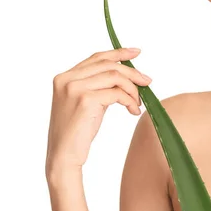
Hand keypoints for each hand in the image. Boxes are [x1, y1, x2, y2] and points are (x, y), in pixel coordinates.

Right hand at [45, 47, 151, 178]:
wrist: (63, 157)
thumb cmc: (76, 133)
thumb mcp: (84, 103)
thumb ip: (96, 85)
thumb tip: (125, 75)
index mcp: (64, 77)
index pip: (96, 58)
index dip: (118, 53)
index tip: (136, 52)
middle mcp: (67, 79)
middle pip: (108, 65)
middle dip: (132, 72)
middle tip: (147, 81)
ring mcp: (75, 88)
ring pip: (115, 77)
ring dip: (132, 89)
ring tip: (138, 102)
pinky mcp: (85, 100)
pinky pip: (117, 93)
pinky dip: (130, 100)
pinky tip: (133, 111)